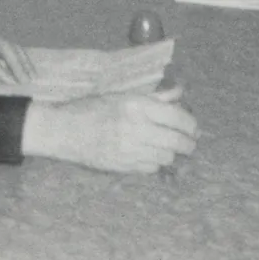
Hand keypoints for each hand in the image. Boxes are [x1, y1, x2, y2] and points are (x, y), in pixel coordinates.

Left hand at [0, 22, 35, 86]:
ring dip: (24, 61)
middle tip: (28, 81)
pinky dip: (21, 56)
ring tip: (34, 76)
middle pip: (6, 48)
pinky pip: (11, 45)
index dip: (0, 70)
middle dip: (19, 65)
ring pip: (12, 46)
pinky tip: (28, 67)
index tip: (11, 83)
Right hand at [21, 85, 197, 174]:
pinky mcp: (124, 166)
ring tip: (167, 147)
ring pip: (166, 157)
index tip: (194, 127)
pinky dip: (155, 162)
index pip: (178, 117)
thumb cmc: (92, 108)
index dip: (191, 124)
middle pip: (177, 141)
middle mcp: (137, 128)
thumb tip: (180, 91)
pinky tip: (149, 155)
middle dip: (189, 143)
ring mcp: (130, 150)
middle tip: (190, 142)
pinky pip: (152, 168)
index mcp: (136, 106)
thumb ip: (154, 97)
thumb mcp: (122, 95)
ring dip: (171, 152)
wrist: (64, 131)